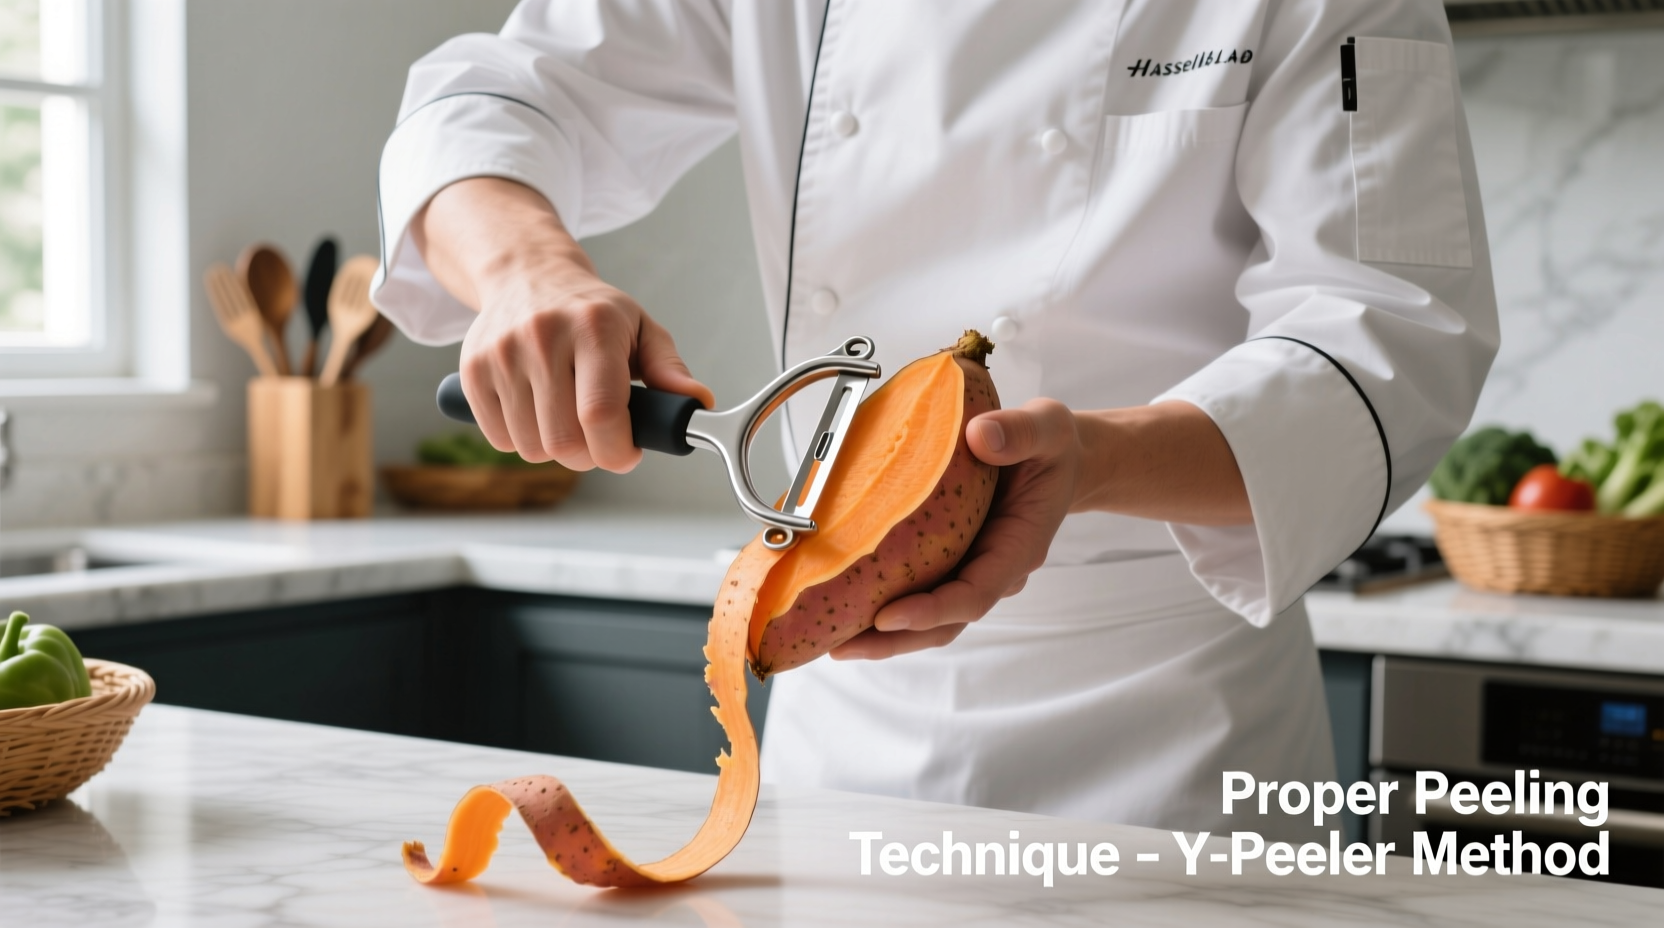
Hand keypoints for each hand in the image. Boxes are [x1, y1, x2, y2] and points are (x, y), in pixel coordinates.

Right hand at [418, 177, 712, 471]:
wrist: (527, 274)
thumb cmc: (593, 312)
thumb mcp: (641, 329)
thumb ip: (669, 371)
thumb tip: (696, 404)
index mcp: (594, 328)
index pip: (601, 415)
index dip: (618, 452)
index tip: (627, 453)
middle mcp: (543, 337)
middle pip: (564, 442)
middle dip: (589, 456)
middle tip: (599, 437)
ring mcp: (501, 354)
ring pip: (531, 447)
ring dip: (555, 449)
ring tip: (566, 417)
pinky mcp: (472, 371)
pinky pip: (499, 439)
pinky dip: (521, 439)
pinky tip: (536, 410)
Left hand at [830, 398, 1082, 661]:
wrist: (1055, 459)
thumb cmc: (1050, 447)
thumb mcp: (1047, 428)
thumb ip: (1019, 432)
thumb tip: (980, 436)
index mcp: (1018, 546)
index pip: (975, 593)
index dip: (932, 610)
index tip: (888, 617)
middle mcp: (994, 568)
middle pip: (945, 621)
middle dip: (894, 640)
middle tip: (840, 646)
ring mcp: (972, 569)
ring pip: (930, 617)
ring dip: (883, 635)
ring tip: (832, 640)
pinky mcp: (951, 560)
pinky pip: (920, 591)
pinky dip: (884, 602)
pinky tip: (843, 605)